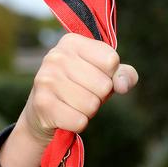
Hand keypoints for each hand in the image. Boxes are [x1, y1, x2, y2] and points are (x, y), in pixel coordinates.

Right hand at [0, 33, 137, 166]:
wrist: (44, 111)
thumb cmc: (82, 87)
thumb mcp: (107, 75)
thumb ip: (125, 75)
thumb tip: (121, 85)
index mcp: (72, 42)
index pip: (111, 60)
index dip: (111, 75)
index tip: (97, 76)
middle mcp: (56, 56)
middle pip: (104, 85)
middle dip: (100, 96)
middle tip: (85, 93)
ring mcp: (46, 79)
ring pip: (92, 105)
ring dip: (89, 111)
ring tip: (75, 103)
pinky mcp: (42, 104)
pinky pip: (79, 121)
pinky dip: (78, 123)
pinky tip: (66, 115)